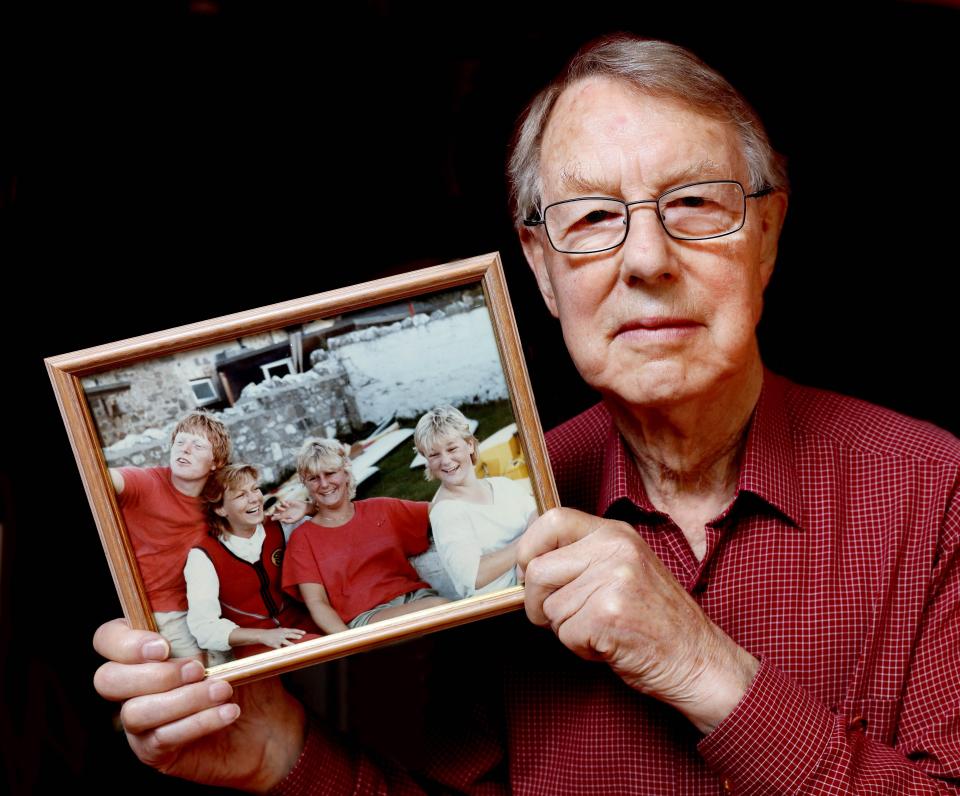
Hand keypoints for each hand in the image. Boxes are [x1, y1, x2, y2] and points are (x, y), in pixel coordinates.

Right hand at [93, 619, 305, 792]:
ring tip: (222, 690)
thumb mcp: (234, 639)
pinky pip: (162, 738)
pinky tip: (228, 712)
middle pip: (106, 679)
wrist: (269, 723)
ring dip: (183, 700)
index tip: (163, 646)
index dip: (125, 642)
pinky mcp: (155, 751)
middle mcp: (134, 685)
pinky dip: (198, 722)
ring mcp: (141, 721)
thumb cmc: (246, 676)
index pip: (108, 639)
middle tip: (196, 669)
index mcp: (147, 649)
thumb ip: (214, 619)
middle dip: (154, 674)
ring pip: (135, 712)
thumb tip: (210, 596)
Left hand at [275, 498, 308, 523]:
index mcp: (284, 516)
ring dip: (278, 508)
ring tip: (284, 510)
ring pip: (277, 506)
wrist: (304, 509)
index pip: (276, 517)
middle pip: (274, 511)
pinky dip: (283, 504)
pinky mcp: (287, 502)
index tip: (272, 519)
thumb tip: (280, 520)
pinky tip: (287, 506)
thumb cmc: (299, 515)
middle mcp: (283, 511)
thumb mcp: (294, 520)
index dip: (273, 518)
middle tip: (275, 514)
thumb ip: (287, 521)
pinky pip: (282, 502)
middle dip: (272, 512)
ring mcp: (284, 506)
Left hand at [517, 508, 757, 733]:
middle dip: (539, 603)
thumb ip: (583, 557)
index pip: (551, 519)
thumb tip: (525, 560)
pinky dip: (581, 648)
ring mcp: (613, 580)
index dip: (528, 548)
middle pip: (538, 570)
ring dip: (567, 629)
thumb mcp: (624, 569)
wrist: (700, 660)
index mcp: (616, 533)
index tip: (527, 572)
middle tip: (568, 618)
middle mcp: (615, 549)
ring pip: (549, 607)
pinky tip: (610, 644)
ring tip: (603, 629)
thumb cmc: (657, 620)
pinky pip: (565, 634)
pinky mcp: (609, 614)